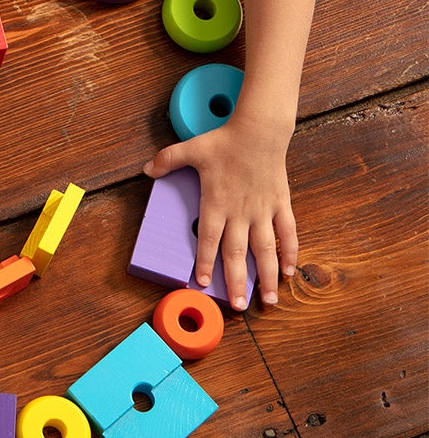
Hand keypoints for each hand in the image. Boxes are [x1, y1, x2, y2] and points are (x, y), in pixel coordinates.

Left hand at [144, 112, 298, 310]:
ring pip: (266, 250)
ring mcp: (263, 210)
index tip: (203, 283)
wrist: (259, 130)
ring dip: (267, 276)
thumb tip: (146, 169)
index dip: (206, 262)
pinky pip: (287, 233)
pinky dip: (290, 252)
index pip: (209, 239)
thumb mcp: (190, 148)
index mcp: (216, 202)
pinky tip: (289, 272)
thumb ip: (167, 160)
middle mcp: (240, 212)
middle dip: (238, 281)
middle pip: (238, 252)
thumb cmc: (224, 141)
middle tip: (239, 307)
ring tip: (269, 301)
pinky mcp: (280, 204)